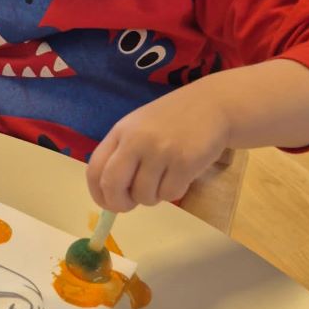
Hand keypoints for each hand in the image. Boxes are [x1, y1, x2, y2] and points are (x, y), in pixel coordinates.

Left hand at [86, 83, 230, 211]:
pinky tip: (182, 175)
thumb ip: (123, 155)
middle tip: (131, 204)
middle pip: (112, 186)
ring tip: (165, 178)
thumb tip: (111, 196)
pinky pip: (169, 194)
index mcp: (121, 131)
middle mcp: (136, 140)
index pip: (95, 169)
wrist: (214, 104)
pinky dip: (174, 192)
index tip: (108, 203)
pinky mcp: (184, 162)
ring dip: (153, 197)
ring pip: (144, 196)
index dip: (98, 194)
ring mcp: (160, 151)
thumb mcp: (140, 128)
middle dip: (119, 203)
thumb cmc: (174, 120)